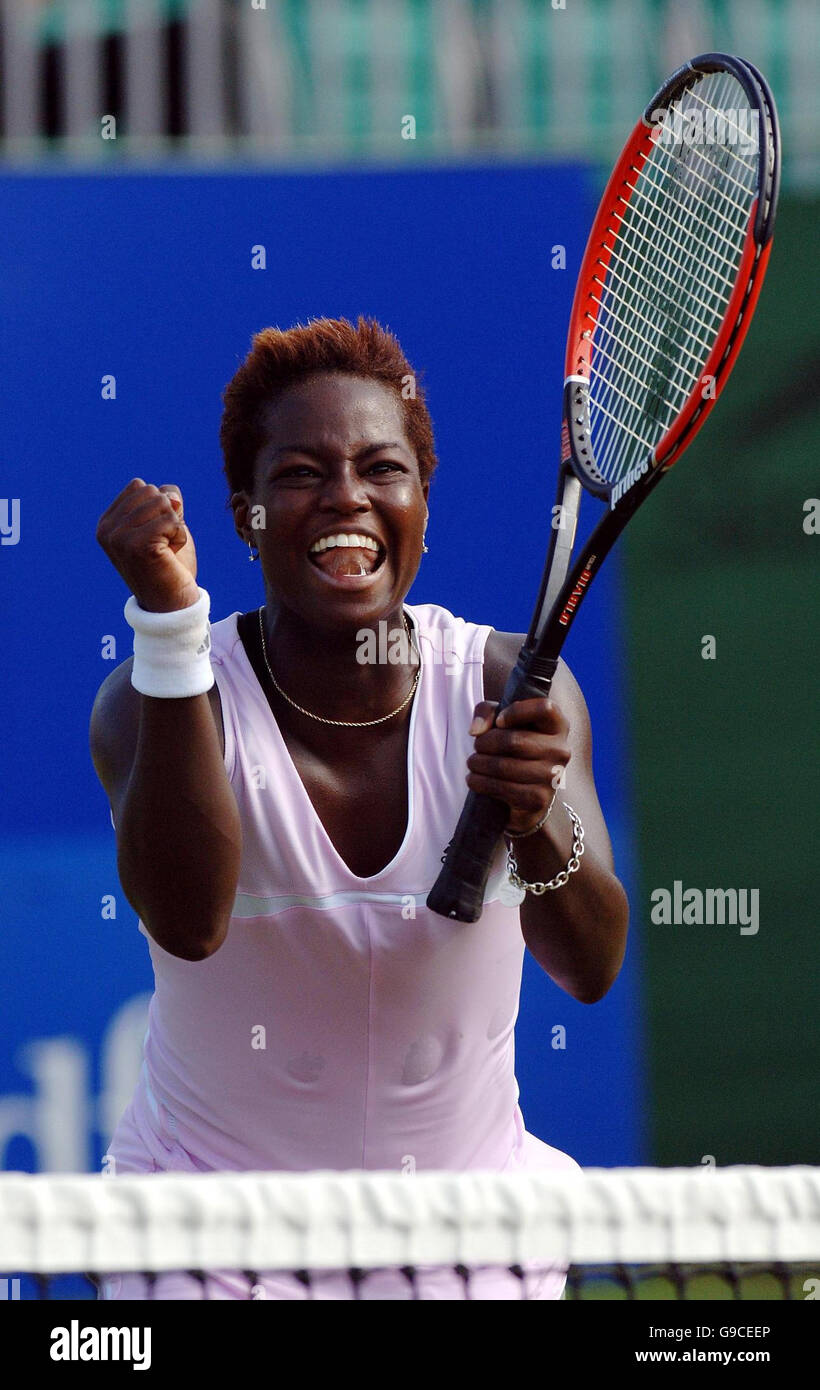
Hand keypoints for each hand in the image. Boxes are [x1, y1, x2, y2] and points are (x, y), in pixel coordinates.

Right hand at [96, 478, 199, 612]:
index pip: (140, 486)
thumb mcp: (166, 523)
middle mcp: (107, 529)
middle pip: (151, 492)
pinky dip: (179, 537)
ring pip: (162, 503)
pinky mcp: (137, 546)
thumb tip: (170, 497)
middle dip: (167, 516)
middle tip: (162, 546)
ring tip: (165, 551)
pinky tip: (169, 556)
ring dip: (174, 527)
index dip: (159, 508)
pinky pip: (171, 520)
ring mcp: (119, 538)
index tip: (155, 536)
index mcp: (107, 522)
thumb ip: (164, 500)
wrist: (171, 604)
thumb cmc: (169, 564)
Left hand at [466, 698, 570, 835]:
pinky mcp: (539, 799)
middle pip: (514, 740)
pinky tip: (473, 780)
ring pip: (504, 766)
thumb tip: (476, 730)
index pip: (545, 708)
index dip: (517, 711)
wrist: (524, 794)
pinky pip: (503, 788)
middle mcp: (561, 750)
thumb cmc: (513, 748)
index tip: (499, 721)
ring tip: (472, 763)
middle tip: (476, 747)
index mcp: (558, 726)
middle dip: (485, 743)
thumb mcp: (501, 721)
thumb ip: (487, 712)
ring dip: (478, 764)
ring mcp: (553, 777)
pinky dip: (480, 783)